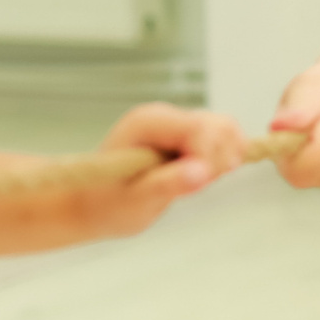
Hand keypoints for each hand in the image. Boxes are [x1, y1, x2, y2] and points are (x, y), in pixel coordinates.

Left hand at [73, 104, 248, 237]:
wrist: (93, 202)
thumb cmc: (107, 203)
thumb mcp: (135, 201)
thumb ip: (167, 184)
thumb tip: (201, 173)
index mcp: (148, 123)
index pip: (200, 128)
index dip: (209, 158)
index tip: (198, 187)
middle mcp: (166, 115)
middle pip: (220, 125)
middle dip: (219, 160)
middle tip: (195, 189)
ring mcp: (178, 123)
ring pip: (226, 130)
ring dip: (222, 160)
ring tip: (195, 185)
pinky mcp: (188, 135)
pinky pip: (222, 138)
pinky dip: (222, 159)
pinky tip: (200, 178)